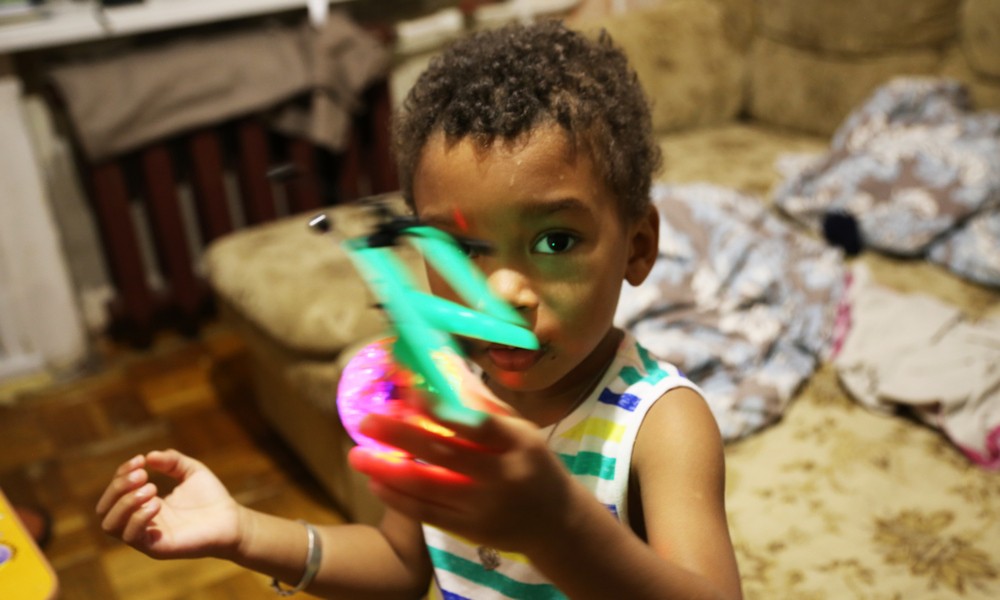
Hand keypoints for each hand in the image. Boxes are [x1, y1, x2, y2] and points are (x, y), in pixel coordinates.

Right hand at [95, 449, 241, 559]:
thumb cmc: (211, 497)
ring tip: (151, 488)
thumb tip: (149, 456)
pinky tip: (158, 503)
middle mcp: (139, 521)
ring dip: (125, 502)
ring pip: (110, 525)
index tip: (141, 460)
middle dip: (118, 487)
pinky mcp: (156, 548)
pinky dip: (138, 517)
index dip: (122, 472)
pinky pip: (131, 537)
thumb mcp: (191, 471)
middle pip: (104, 509)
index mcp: (143, 504)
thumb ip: (172, 461)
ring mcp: (146, 536)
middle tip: (143, 475)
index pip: (115, 491)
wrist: (232, 520)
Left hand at [348, 396, 580, 555]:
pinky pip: (426, 514)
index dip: (441, 409)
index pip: (476, 424)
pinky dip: (398, 498)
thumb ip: (484, 408)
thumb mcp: (522, 431)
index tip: (409, 392)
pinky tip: (376, 483)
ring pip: (428, 488)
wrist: (557, 522)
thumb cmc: (533, 464)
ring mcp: (484, 507)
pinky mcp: (470, 530)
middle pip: (445, 454)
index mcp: (518, 442)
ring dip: (388, 472)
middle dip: (401, 437)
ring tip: (357, 456)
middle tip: (367, 421)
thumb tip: (443, 373)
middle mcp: (502, 475)